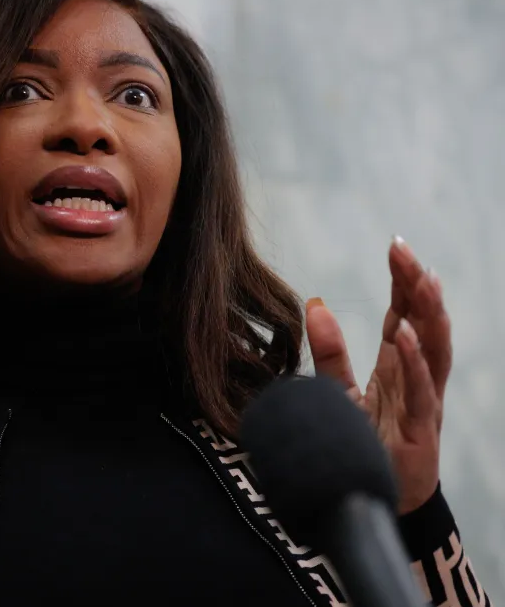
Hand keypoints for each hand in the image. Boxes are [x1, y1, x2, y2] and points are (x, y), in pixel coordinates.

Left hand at [305, 237, 450, 513]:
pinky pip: (420, 391)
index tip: (397, 246)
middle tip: (405, 250)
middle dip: (416, 286)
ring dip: (428, 315)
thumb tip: (314, 304)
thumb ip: (328, 352)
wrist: (367, 501)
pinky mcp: (419, 431)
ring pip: (434, 352)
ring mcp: (422, 403)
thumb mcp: (337, 392)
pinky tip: (408, 334)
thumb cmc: (360, 445)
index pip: (404, 315)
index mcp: (397, 366)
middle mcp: (415, 379)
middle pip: (423, 324)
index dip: (403, 283)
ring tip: (421, 280)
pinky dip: (415, 361)